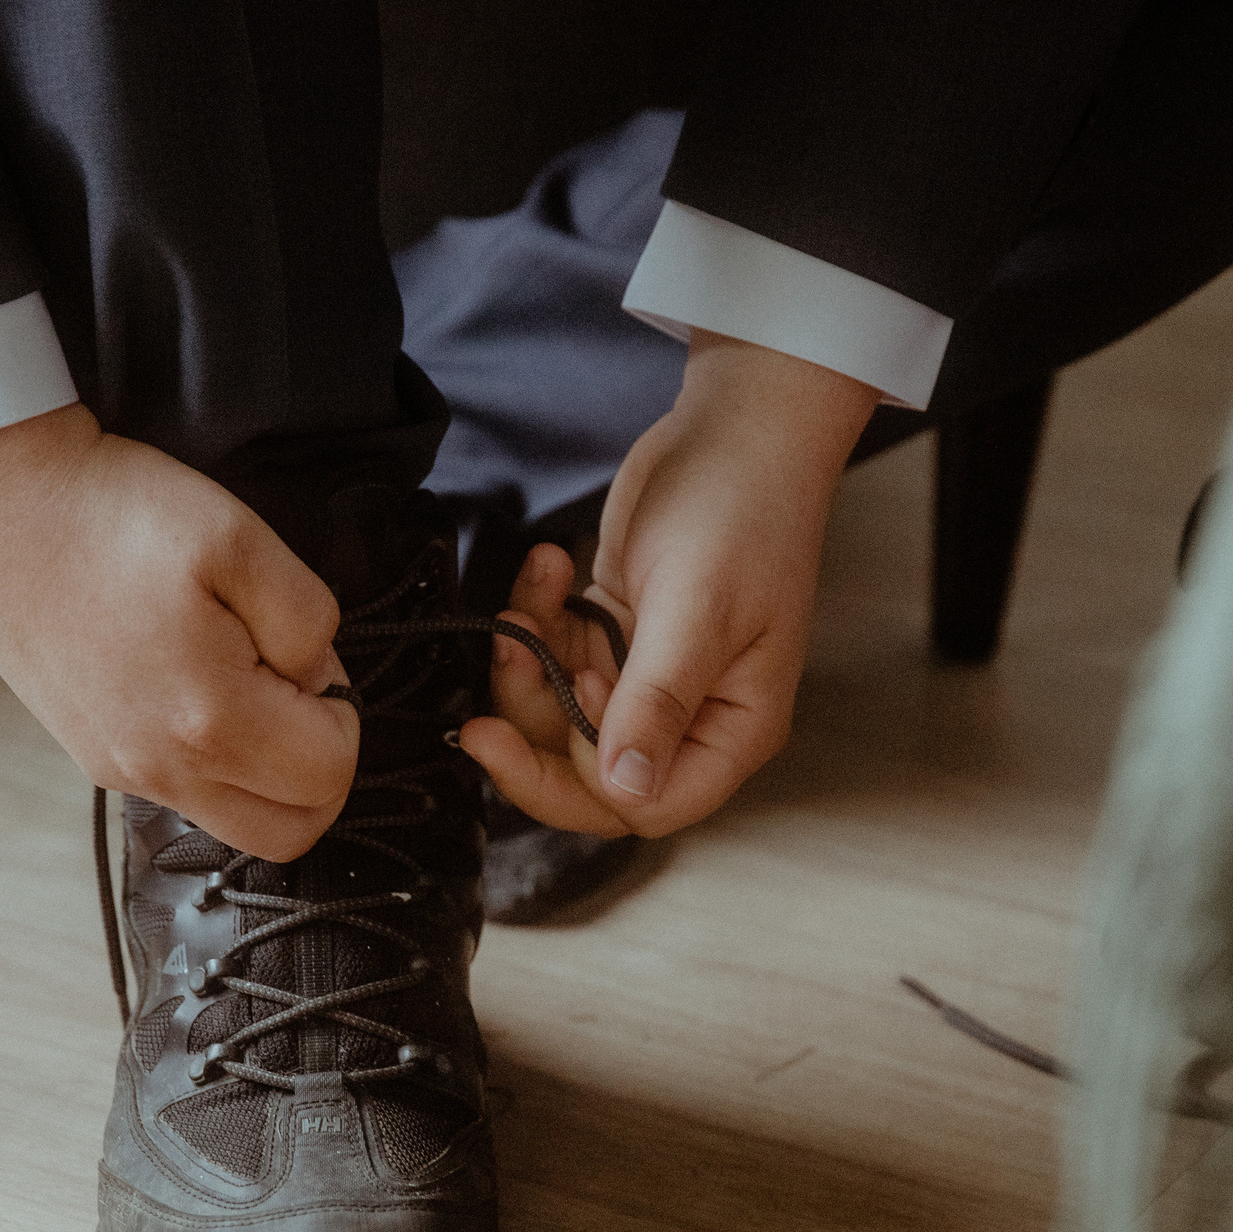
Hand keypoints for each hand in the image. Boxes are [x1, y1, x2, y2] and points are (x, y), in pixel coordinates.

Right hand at [0, 404, 357, 861]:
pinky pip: (185, 792)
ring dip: (267, 769)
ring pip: (238, 822)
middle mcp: (161, 770)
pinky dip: (214, 759)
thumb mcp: (241, 538)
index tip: (305, 655)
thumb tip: (315, 676)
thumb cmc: (112, 513)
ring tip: (239, 676)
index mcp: (208, 722)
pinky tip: (191, 680)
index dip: (342, 713)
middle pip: (291, 832)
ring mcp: (120, 771)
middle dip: (317, 763)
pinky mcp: (93, 757)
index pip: (330, 777)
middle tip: (289, 680)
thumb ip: (309, 620)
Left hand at [460, 334, 878, 836]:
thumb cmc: (743, 508)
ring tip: (526, 603)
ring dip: (528, 662)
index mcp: (732, 728)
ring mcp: (651, 675)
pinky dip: (540, 618)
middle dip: (533, 728)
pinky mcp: (619, 634)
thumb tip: (629, 788)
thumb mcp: (697, 611)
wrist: (738, 425)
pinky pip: (557, 655)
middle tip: (489, 695)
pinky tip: (551, 566)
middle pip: (590, 769)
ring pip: (561, 712)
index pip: (643, 805)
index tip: (515, 731)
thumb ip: (657, 703)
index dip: (572, 784)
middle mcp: (693, 714)